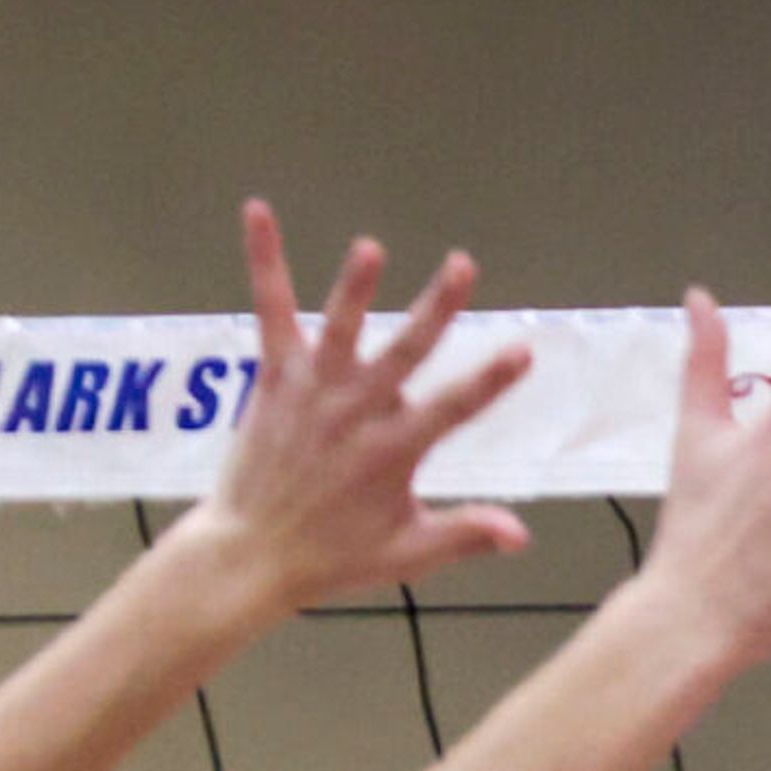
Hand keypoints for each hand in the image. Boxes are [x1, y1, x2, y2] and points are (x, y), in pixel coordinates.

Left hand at [180, 200, 538, 615]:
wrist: (247, 554)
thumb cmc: (333, 558)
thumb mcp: (407, 554)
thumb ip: (464, 535)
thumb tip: (522, 534)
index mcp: (392, 453)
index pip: (452, 409)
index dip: (490, 381)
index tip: (523, 351)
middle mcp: (353, 414)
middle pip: (403, 353)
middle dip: (436, 308)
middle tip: (462, 264)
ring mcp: (311, 392)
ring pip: (339, 329)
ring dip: (356, 286)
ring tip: (370, 248)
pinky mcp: (275, 378)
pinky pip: (271, 311)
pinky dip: (266, 262)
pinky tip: (260, 212)